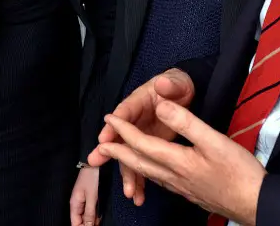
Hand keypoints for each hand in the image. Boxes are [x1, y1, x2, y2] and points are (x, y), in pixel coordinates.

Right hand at [69, 166, 99, 225]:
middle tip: (98, 223)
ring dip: (94, 219)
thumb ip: (90, 214)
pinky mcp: (89, 196)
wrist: (95, 162)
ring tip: (100, 218)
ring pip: (87, 216)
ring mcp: (83, 199)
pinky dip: (96, 213)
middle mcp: (77, 203)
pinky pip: (91, 209)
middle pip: (81, 221)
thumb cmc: (92, 177)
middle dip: (89, 224)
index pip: (75, 223)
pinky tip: (101, 213)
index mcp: (75, 204)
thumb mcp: (92, 197)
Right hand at [87, 68, 194, 204]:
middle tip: (95, 163)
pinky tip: (139, 196)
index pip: (124, 113)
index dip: (113, 125)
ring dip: (127, 173)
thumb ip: (169, 84)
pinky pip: (141, 164)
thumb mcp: (176, 83)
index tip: (104, 138)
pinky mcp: (149, 147)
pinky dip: (140, 180)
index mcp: (139, 102)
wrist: (184, 95)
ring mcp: (140, 135)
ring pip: (129, 155)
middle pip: (119, 136)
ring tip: (130, 192)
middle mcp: (134, 120)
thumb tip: (162, 83)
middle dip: (109, 152)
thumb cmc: (177, 86)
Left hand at [98, 99, 264, 225]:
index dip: (123, 130)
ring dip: (130, 164)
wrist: (257, 204)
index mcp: (176, 161)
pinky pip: (160, 181)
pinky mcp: (190, 193)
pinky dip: (148, 172)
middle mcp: (173, 177)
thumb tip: (160, 105)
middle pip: (138, 162)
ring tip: (119, 157)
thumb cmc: (239, 172)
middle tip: (100, 147)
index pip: (141, 143)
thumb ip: (185, 121)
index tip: (109, 118)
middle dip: (117, 153)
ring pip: (148, 173)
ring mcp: (181, 188)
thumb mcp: (213, 139)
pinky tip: (152, 171)